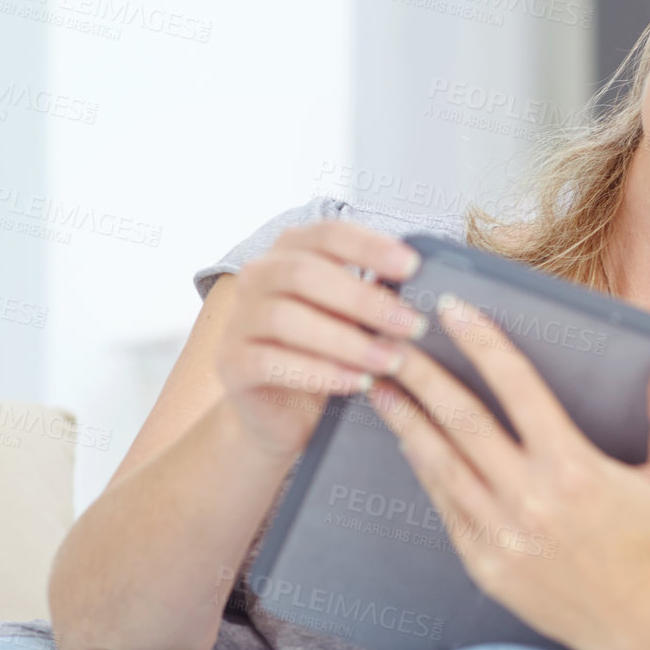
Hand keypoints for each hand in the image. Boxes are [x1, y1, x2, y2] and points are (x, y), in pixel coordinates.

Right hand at [216, 220, 427, 458]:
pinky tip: (354, 382)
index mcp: (289, 253)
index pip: (327, 234)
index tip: (412, 266)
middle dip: (364, 299)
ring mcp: (239, 319)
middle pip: (306, 273)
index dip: (370, 246)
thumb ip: (371, 299)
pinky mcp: (231, 362)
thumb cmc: (324, 358)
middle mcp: (257, 277)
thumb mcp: (351, 321)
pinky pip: (272, 362)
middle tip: (410, 325)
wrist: (282, 416)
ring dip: (346, 340)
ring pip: (288, 318)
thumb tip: (418, 292)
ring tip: (389, 360)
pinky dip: (319, 372)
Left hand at [365, 293, 649, 649]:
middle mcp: (529, 497)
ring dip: (405, 418)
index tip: (453, 309)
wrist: (636, 628)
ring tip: (378, 383)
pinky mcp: (482, 560)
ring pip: (439, 462)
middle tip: (391, 339)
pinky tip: (405, 439)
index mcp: (573, 467)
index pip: (517, 387)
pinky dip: (421, 467)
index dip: (482, 342)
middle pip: (462, 419)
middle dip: (422, 373)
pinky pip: (443, 503)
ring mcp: (500, 532)